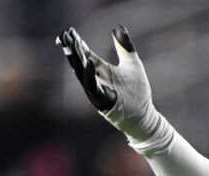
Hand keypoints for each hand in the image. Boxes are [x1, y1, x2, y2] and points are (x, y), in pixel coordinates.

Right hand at [56, 25, 160, 142]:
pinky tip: (89, 61)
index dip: (77, 43)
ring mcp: (97, 91)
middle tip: (64, 36)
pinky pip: (92, 86)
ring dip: (75, 59)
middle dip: (71, 49)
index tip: (69, 31)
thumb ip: (125, 47)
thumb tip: (118, 27)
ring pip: (81, 73)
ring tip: (71, 44)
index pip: (84, 54)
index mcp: (100, 70)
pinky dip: (89, 74)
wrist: (144, 115)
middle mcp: (96, 80)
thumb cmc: (138, 91)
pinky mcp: (102, 101)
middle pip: (79, 62)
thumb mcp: (133, 64)